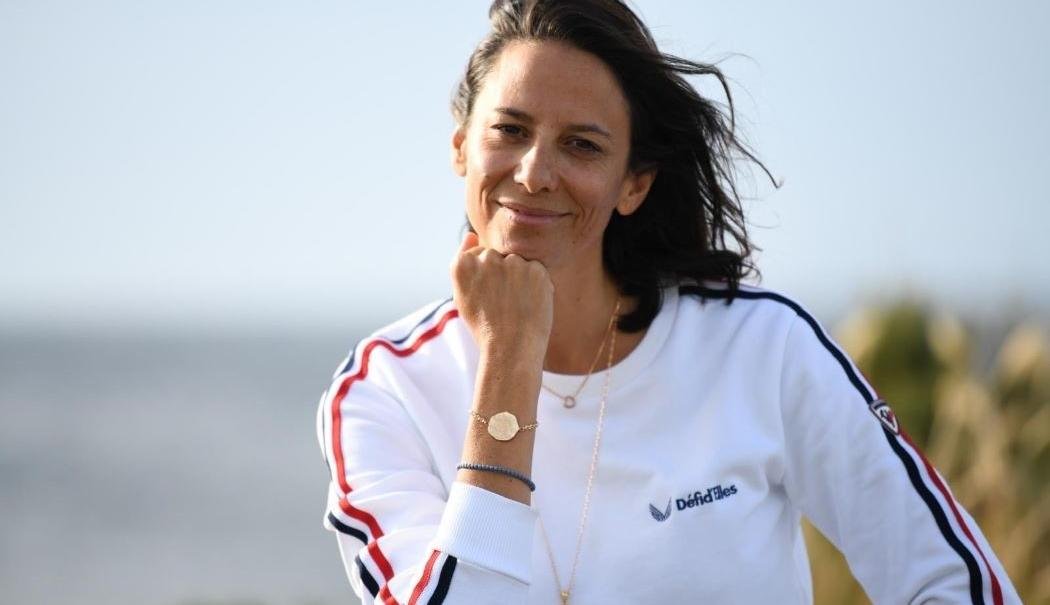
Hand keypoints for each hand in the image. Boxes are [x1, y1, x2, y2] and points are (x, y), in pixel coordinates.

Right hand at [450, 231, 553, 360]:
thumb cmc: (485, 327)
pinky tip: (530, 305)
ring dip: (521, 279)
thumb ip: (464, 261)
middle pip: (499, 257)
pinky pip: (537, 270)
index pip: (479, 255)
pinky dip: (537, 285)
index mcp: (461, 265)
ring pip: (519, 262)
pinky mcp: (535, 269)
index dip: (488, 279)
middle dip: (504, 275)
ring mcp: (511, 262)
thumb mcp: (464, 296)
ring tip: (516, 306)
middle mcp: (485, 258)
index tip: (489, 299)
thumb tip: (471, 234)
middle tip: (503, 305)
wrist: (510, 350)